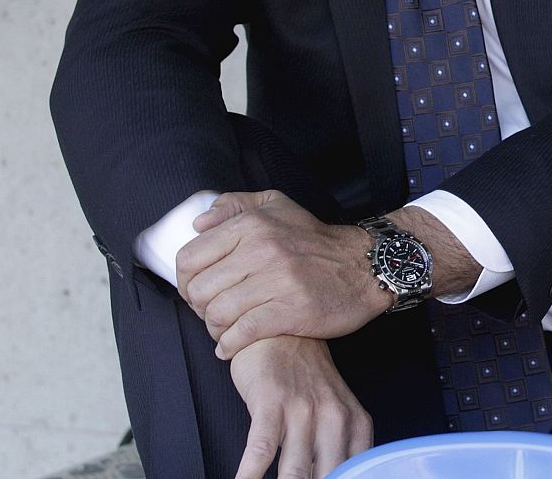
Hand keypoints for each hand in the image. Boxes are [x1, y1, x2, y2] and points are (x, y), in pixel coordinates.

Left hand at [177, 190, 390, 356]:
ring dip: (215, 328)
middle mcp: (262, 250)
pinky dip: (229, 345)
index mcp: (252, 225)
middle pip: (199, 290)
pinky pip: (241, 334)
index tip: (198, 289)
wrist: (365, 266)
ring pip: (217, 314)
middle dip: (200, 307)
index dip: (186, 280)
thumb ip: (235, 206)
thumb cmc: (317, 241)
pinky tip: (232, 345)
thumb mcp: (278, 206)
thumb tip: (199, 224)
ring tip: (224, 329)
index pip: (190, 258)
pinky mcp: (290, 311)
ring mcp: (277, 281)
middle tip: (213, 312)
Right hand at [228, 335, 372, 478]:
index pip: (356, 472)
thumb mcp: (336, 409)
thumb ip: (340, 447)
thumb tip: (341, 476)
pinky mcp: (271, 404)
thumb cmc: (306, 375)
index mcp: (355, 423)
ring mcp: (303, 410)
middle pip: (327, 476)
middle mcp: (334, 418)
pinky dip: (250, 476)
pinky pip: (260, 451)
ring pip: (295, 471)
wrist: (282, 330)